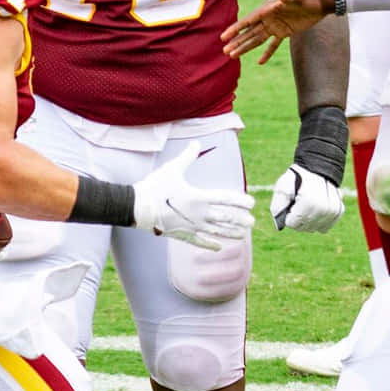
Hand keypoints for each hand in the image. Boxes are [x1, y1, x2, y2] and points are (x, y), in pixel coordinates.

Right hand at [132, 145, 256, 250]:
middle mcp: (199, 214)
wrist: (137, 208)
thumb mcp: (172, 169)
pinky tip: (219, 247)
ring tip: (243, 235)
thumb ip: (187, 157)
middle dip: (240, 220)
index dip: (240, 201)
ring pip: (216, 231)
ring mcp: (191, 226)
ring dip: (231, 233)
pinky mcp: (182, 235)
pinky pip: (200, 242)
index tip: (251, 203)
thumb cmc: (155, 187)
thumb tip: (196, 143)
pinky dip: (210, 245)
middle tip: (252, 223)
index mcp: (199, 197)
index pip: (225, 199)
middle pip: (225, 218)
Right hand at [221, 0, 331, 62]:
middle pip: (249, 33)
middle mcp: (268, 18)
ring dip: (246, 48)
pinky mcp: (285, 32)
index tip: (224, 37)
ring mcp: (275, 26)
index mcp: (268, 10)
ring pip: (257, 39)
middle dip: (237, 42)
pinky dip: (267, 53)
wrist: (319, 3)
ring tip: (234, 56)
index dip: (235, 29)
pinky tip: (260, 62)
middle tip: (225, 51)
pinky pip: (273, 45)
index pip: (248, 21)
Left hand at [270, 163, 344, 232]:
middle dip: (297, 219)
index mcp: (309, 202)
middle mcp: (323, 208)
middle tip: (299, 203)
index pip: (292, 224)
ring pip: (314, 229)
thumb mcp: (283, 186)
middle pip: (303, 228)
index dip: (288, 215)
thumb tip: (280, 224)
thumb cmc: (298, 178)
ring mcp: (332, 211)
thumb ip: (278, 205)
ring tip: (308, 205)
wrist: (318, 167)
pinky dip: (318, 222)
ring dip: (308, 221)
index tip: (291, 204)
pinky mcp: (338, 212)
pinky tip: (315, 211)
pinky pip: (324, 228)